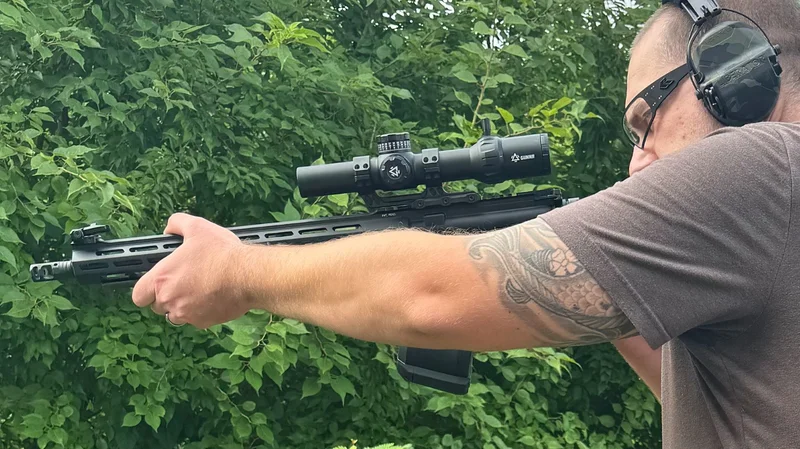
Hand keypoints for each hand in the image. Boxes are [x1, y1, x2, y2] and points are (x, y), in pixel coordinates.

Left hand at [131, 213, 251, 327]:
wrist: (247, 275)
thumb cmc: (221, 252)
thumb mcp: (197, 227)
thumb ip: (177, 223)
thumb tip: (169, 229)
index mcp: (162, 279)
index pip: (138, 295)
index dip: (145, 290)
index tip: (156, 283)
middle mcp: (170, 300)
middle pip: (157, 306)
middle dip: (166, 296)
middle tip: (182, 281)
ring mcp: (186, 314)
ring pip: (176, 314)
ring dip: (182, 305)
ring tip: (199, 289)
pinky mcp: (203, 322)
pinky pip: (195, 319)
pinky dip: (201, 311)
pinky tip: (213, 296)